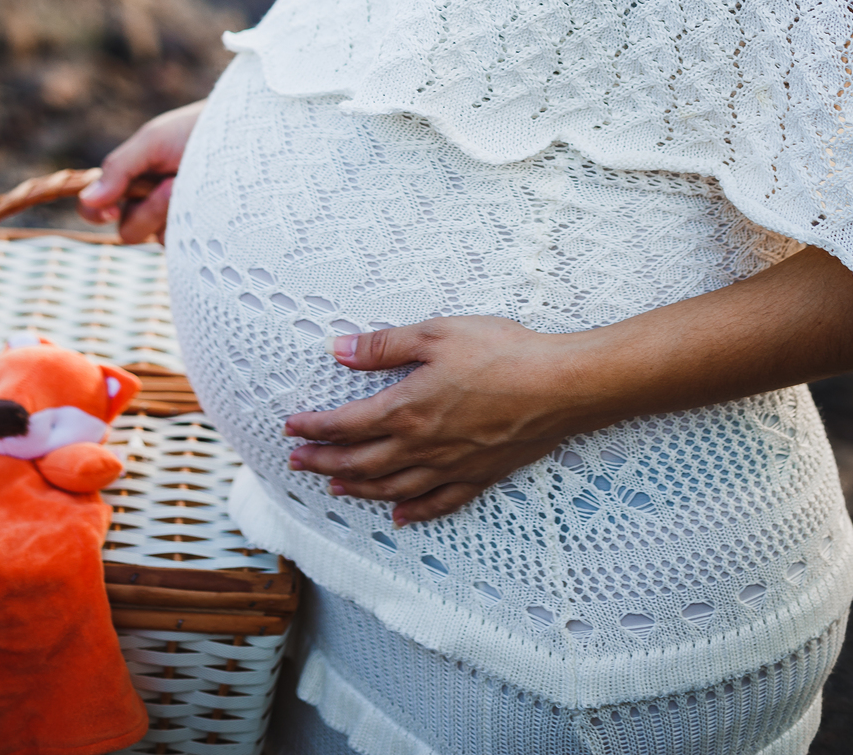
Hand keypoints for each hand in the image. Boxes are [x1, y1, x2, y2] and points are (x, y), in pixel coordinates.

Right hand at [77, 100, 204, 242]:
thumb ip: (119, 168)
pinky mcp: (201, 236)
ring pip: (157, 239)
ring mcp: (176, 223)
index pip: (95, 209)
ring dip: (174, 213)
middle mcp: (149, 206)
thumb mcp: (154, 141)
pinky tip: (211, 204)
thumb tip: (89, 198)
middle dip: (149, 209)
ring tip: (198, 186)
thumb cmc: (197, 131)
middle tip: (172, 183)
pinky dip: (194, 225)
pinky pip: (185, 246)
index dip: (96, 212)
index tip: (113, 208)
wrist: (246, 133)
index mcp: (130, 182)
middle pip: (128, 231)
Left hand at [283, 316, 586, 525]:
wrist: (560, 385)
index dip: (315, 428)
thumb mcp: (436, 333)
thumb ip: (383, 346)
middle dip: (324, 463)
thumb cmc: (502, 352)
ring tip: (336, 488)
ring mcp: (451, 466)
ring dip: (358, 490)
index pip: (346, 425)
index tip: (292, 428)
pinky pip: (437, 503)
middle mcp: (423, 446)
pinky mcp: (479, 476)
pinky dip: (413, 513)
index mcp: (407, 409)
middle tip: (298, 464)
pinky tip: (399, 518)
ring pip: (392, 488)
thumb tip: (338, 350)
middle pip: (361, 463)